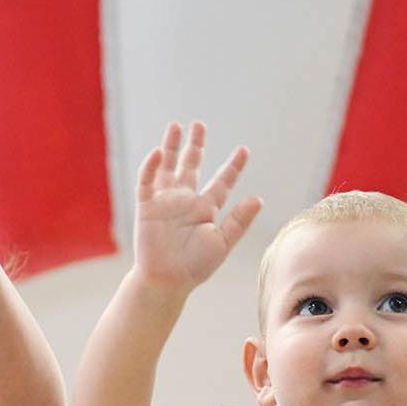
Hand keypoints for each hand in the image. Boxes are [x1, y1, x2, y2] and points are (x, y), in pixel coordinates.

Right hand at [132, 121, 259, 290]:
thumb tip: (259, 198)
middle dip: (195, 146)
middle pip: (191, 166)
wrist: (168, 280)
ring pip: (168, 167)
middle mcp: (186, 200)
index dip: (233, 166)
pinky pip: (147, 181)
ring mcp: (166, 201)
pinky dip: (151, 166)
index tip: (244, 150)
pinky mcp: (147, 206)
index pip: (221, 181)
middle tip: (199, 124)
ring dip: (171, 147)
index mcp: (206, 208)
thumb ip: (239, 220)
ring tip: (176, 126)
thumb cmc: (196, 266)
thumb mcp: (223, 241)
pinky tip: (157, 152)